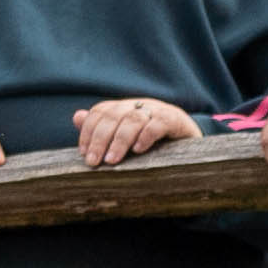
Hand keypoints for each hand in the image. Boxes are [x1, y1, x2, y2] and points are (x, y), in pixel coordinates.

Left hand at [72, 98, 201, 167]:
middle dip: (100, 139)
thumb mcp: (127, 136)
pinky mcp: (174, 119)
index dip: (89, 130)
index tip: (83, 152)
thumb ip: (102, 128)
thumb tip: (76, 117)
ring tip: (112, 160)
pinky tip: (138, 150)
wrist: (191, 141)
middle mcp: (138, 105)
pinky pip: (157, 124)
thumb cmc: (154, 142)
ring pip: (133, 120)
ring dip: (120, 140)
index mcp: (124, 107)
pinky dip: (146, 136)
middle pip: (114, 115)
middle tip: (93, 162)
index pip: (101, 112)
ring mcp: (157, 110)